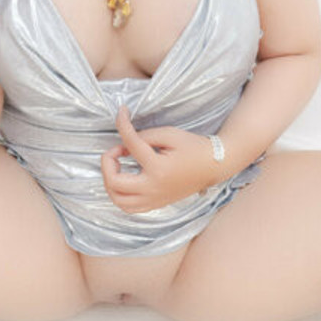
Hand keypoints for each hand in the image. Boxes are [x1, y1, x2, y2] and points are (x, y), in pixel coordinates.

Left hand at [101, 104, 218, 213]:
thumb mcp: (170, 134)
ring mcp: (154, 199)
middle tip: (116, 151)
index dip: (122, 124)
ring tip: (117, 167)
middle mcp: (153, 188)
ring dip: (110, 182)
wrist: (213, 166)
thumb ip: (145, 136)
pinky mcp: (156, 204)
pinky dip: (120, 194)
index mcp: (158, 168)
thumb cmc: (193, 148)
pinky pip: (129, 207)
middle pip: (114, 183)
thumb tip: (125, 144)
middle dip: (107, 163)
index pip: (130, 144)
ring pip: (118, 200)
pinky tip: (125, 180)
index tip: (121, 113)